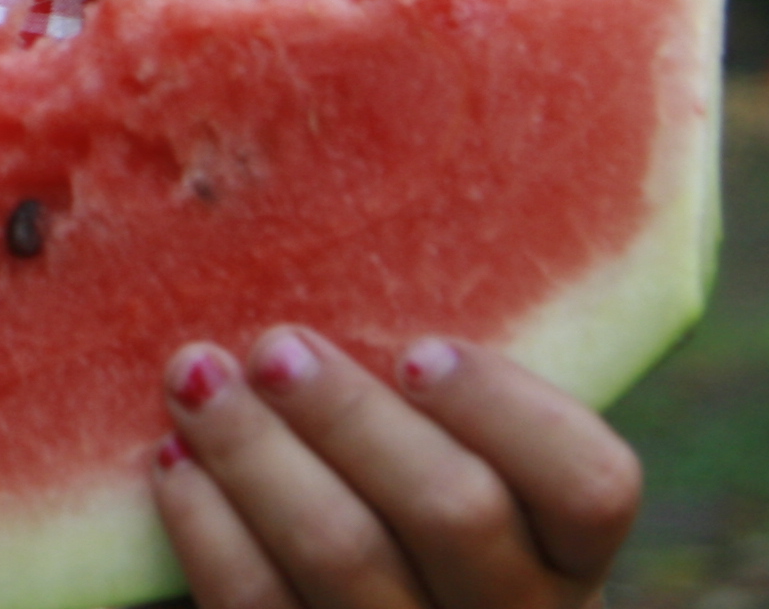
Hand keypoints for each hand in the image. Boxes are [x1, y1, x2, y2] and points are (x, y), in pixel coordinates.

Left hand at [147, 330, 638, 608]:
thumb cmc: (410, 507)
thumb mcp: (465, 465)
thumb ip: (440, 395)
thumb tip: (366, 199)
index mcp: (571, 556)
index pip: (593, 483)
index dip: (507, 408)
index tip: (416, 348)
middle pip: (452, 510)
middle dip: (350, 415)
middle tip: (275, 345)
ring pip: (344, 558)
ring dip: (257, 455)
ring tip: (196, 377)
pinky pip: (260, 608)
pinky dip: (210, 528)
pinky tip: (175, 463)